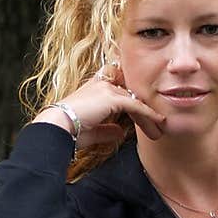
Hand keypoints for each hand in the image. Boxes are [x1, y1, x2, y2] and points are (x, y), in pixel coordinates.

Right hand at [32, 62, 165, 147]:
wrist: (57, 127)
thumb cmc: (69, 130)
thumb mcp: (93, 131)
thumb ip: (107, 130)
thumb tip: (120, 133)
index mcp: (95, 87)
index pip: (120, 87)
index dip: (133, 96)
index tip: (146, 108)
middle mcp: (102, 84)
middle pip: (131, 94)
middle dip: (145, 109)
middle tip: (157, 124)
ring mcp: (107, 88)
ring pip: (135, 100)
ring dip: (149, 115)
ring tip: (160, 129)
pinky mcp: (112, 97)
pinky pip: (136, 105)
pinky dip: (148, 114)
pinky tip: (158, 122)